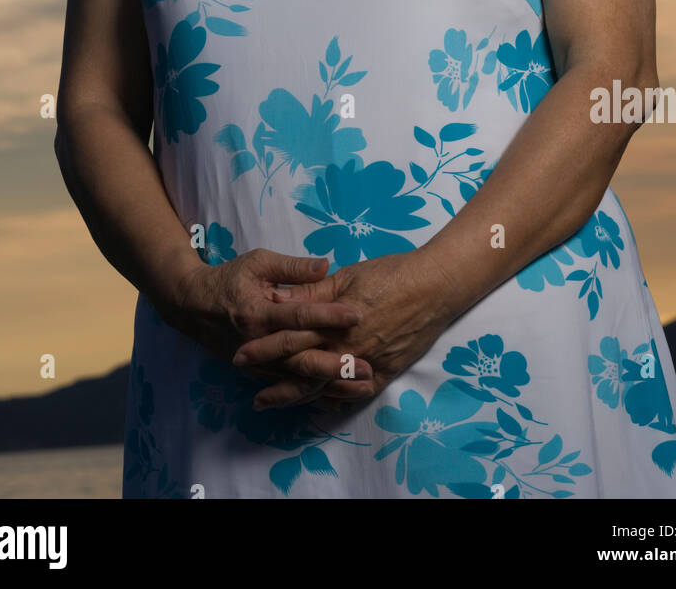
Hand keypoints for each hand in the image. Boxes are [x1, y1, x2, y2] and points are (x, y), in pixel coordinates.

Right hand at [170, 248, 375, 406]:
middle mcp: (259, 343)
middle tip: (367, 366)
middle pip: (301, 358)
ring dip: (330, 385)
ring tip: (361, 387)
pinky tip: (337, 398)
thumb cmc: (229, 278)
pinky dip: (313, 394)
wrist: (192, 306)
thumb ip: (292, 267)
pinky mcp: (258, 373)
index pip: (299, 316)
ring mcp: (257, 363)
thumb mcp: (257, 262)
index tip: (356, 314)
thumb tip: (325, 265)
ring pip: (297, 379)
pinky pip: (289, 387)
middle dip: (335, 364)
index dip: (328, 315)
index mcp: (259, 312)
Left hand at [230, 247, 456, 409]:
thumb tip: (278, 300)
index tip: (241, 353)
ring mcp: (366, 364)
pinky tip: (319, 403)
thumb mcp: (347, 276)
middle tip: (247, 383)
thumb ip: (313, 292)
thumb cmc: (391, 273)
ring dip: (295, 394)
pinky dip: (335, 399)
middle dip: (271, 376)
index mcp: (334, 321)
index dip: (264, 347)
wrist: (434, 287)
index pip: (291, 337)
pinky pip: (355, 393)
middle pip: (301, 368)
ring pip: (323, 386)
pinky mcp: (385, 372)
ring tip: (270, 401)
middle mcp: (347, 348)